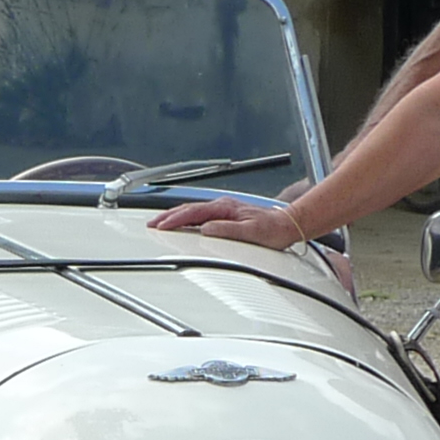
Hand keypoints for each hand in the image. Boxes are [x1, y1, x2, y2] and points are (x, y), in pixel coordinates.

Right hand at [149, 197, 305, 248]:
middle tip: (151, 224)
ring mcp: (223, 211)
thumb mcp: (252, 232)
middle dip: (167, 216)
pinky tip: (181, 225)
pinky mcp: (225, 216)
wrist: (288, 225)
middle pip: (188, 210)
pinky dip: (185, 219)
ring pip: (192, 212)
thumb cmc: (273, 230)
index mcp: (225, 208)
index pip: (193, 213)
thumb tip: (206, 230)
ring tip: (160, 224)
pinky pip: (199, 216)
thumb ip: (228, 231)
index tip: (160, 226)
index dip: (175, 220)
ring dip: (175, 217)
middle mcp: (222, 207)